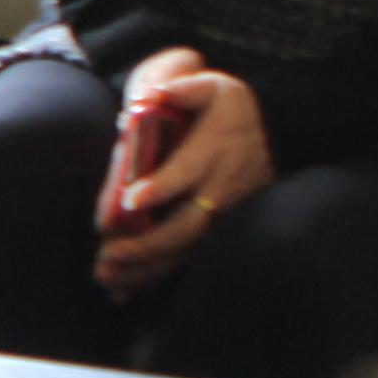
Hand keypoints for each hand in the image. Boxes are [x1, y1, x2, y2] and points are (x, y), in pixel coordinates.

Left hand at [94, 48, 274, 298]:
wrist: (271, 130)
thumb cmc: (224, 108)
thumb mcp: (209, 86)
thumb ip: (182, 87)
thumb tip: (152, 94)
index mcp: (216, 147)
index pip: (188, 170)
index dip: (163, 185)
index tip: (132, 198)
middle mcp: (224, 185)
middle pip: (188, 222)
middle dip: (148, 243)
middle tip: (106, 255)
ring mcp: (226, 212)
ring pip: (188, 247)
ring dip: (147, 266)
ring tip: (106, 277)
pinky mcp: (221, 228)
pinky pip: (191, 257)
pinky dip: (158, 276)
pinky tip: (124, 291)